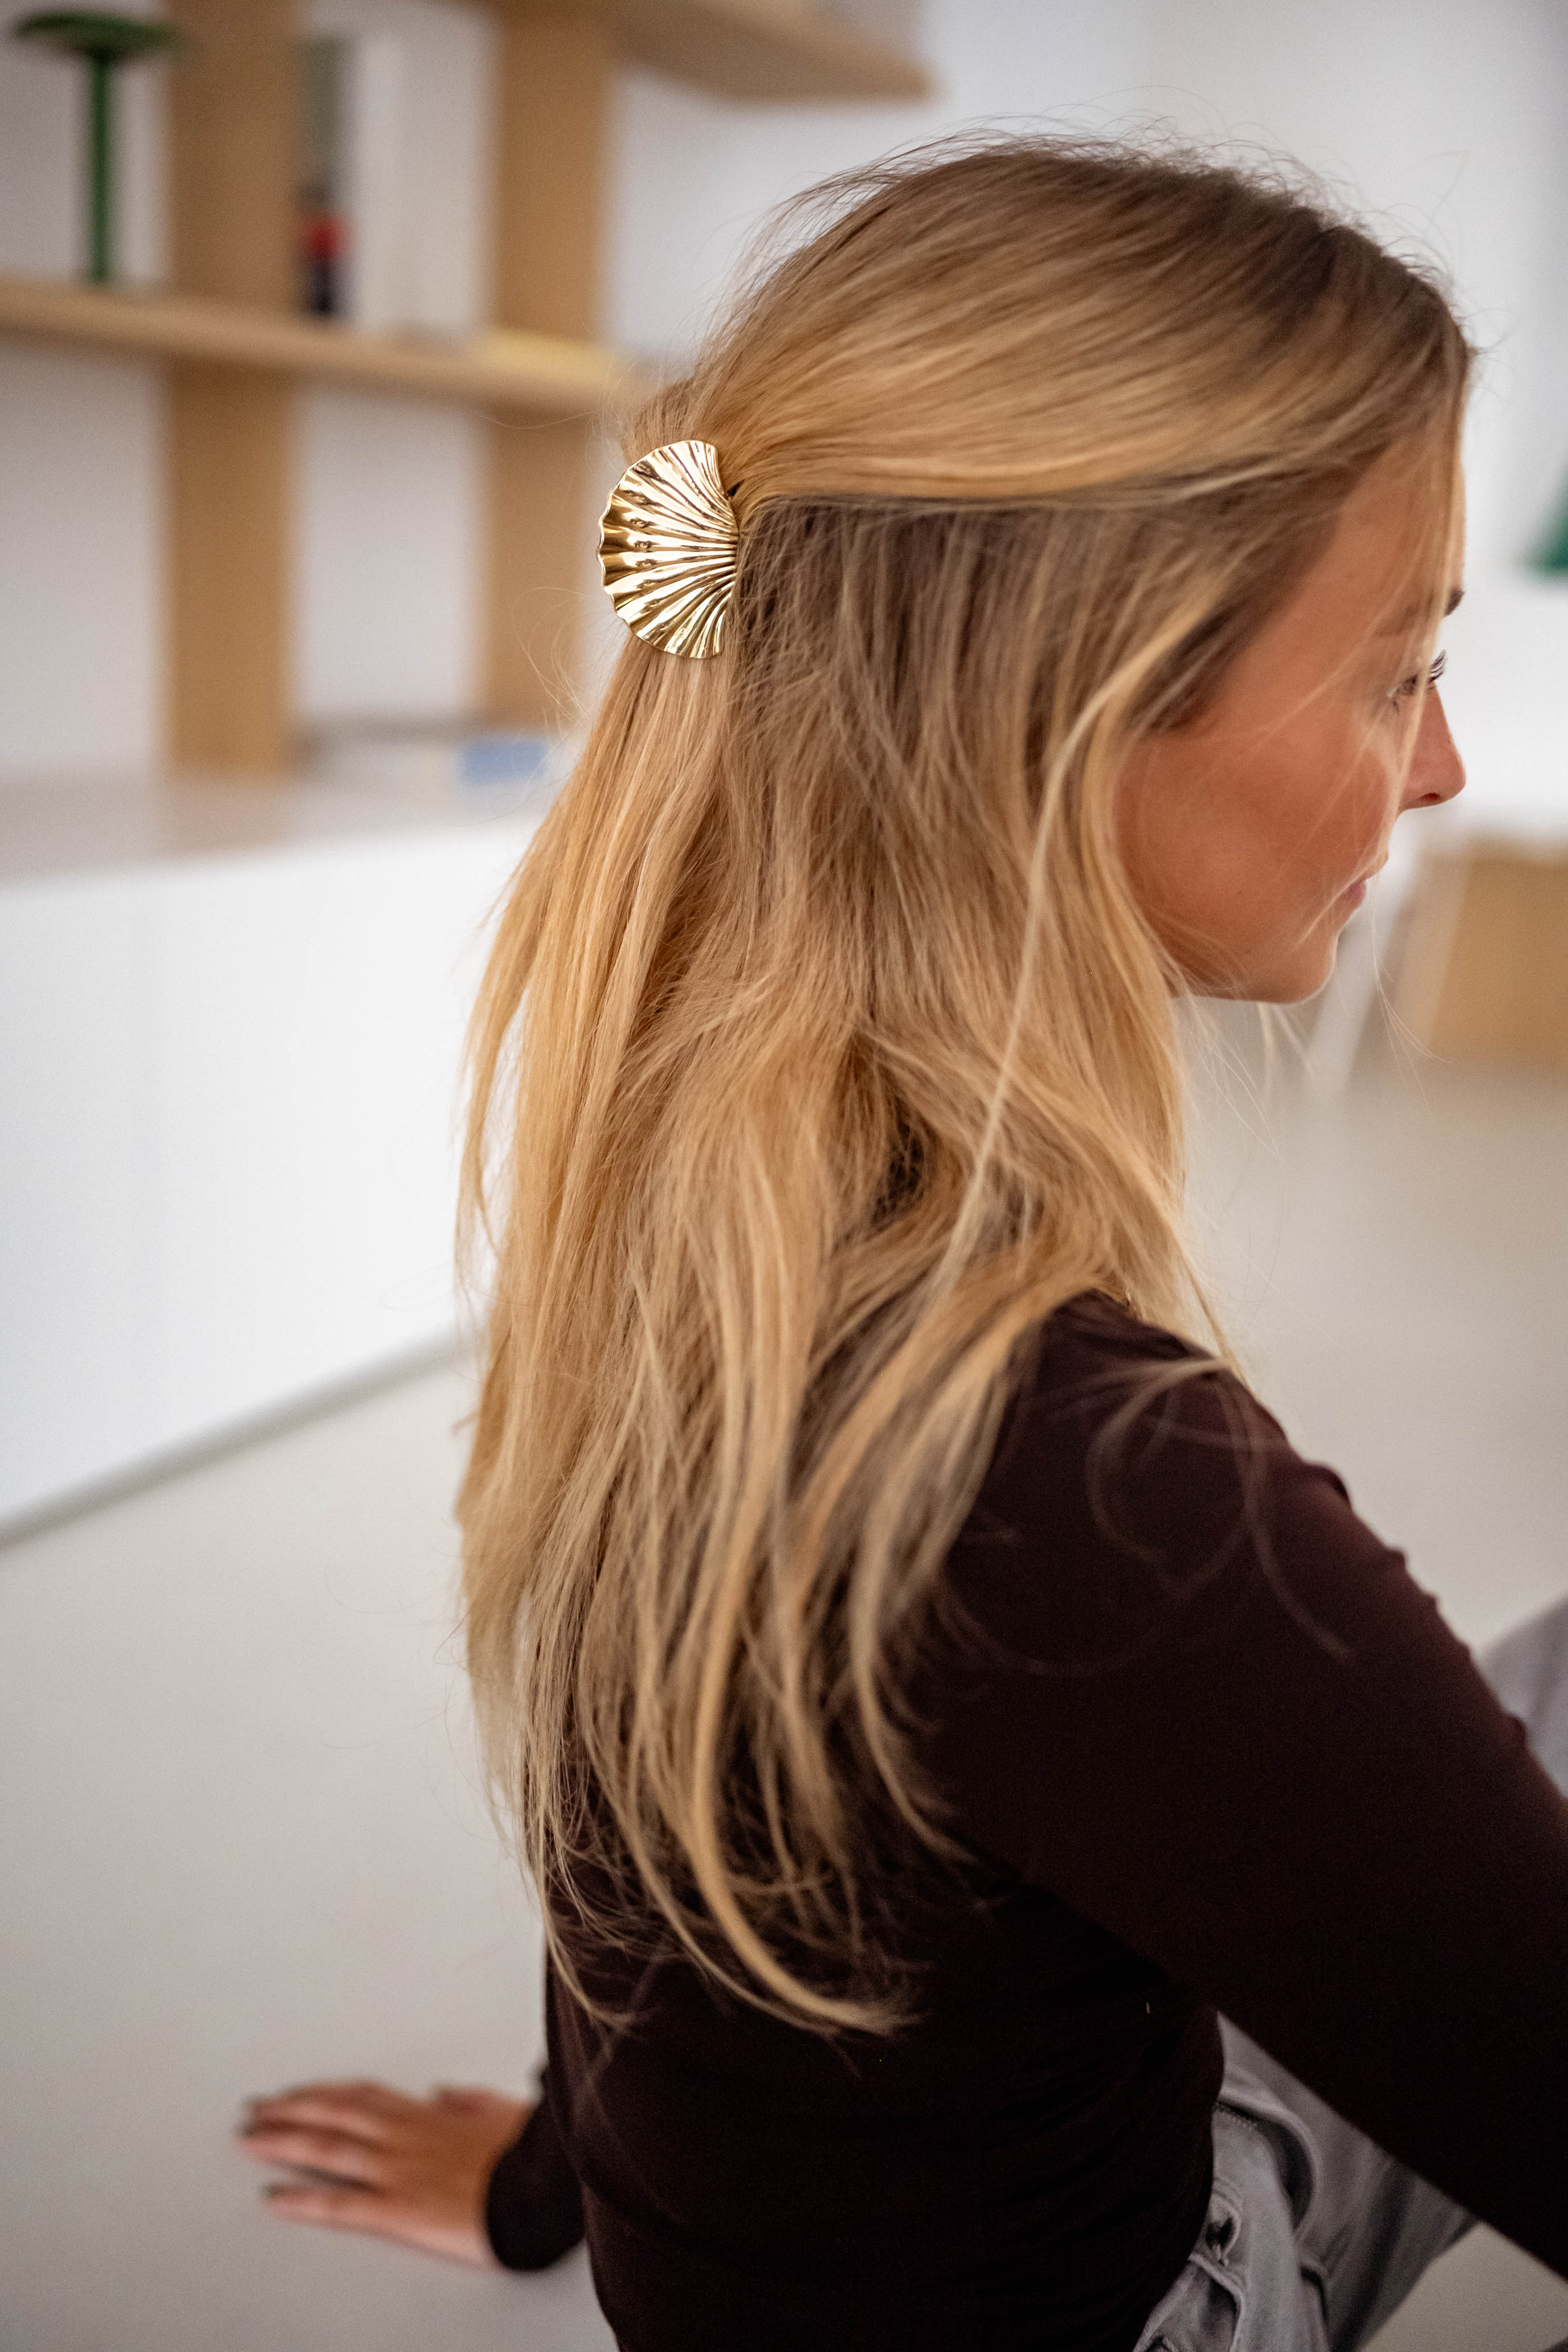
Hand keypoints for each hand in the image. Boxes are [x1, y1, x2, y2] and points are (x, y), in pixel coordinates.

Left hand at [238, 2078, 531, 2265]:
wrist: (542, 2190)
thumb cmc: (531, 2153)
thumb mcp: (505, 2112)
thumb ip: (470, 2101)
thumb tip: (445, 2092)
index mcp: (430, 2114)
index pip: (363, 2095)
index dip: (325, 2091)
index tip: (298, 2090)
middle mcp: (405, 2136)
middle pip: (335, 2113)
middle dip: (290, 2109)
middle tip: (254, 2108)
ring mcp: (397, 2171)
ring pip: (328, 2148)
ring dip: (283, 2141)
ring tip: (249, 2140)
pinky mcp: (398, 2210)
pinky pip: (339, 2204)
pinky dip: (303, 2200)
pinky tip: (274, 2199)